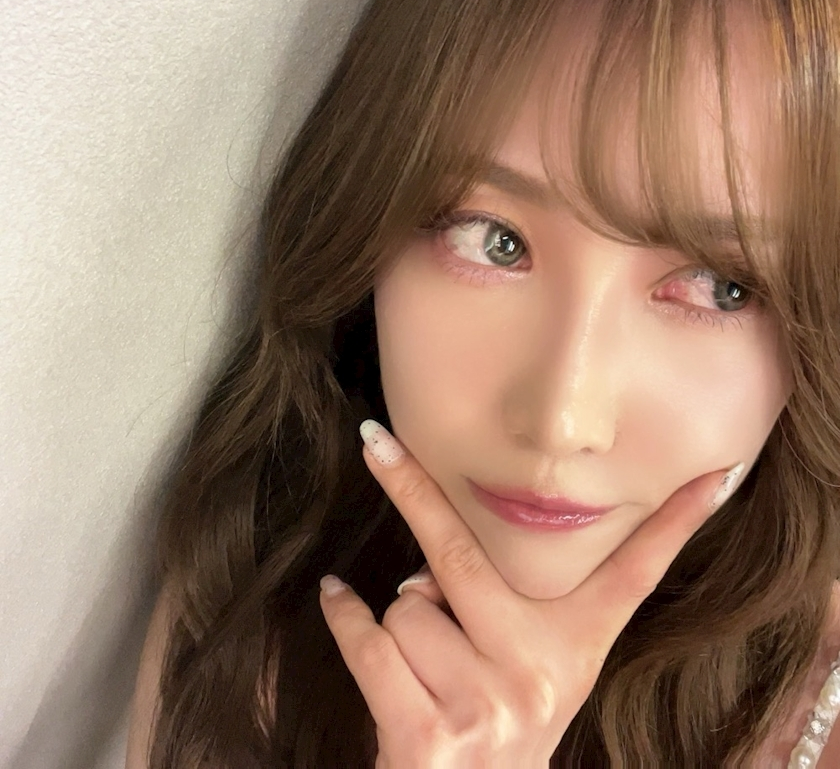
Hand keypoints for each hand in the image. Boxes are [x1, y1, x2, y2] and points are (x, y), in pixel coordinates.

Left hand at [319, 420, 744, 768]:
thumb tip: (424, 567)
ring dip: (396, 620)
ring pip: (405, 606)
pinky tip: (340, 602)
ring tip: (424, 664)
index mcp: (576, 646)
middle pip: (462, 555)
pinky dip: (345, 617)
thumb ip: (500, 607)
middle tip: (373, 440)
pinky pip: (370, 640)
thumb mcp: (528, 668)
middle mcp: (540, 671)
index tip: (713, 475)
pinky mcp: (431, 737)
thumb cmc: (496, 721)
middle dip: (408, 487)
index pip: (636, 574)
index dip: (679, 524)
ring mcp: (488, 705)